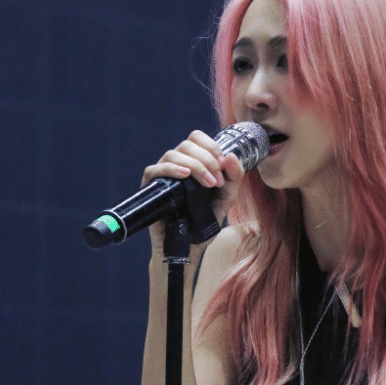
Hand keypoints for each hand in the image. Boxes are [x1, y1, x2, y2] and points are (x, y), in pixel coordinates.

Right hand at [141, 129, 245, 252]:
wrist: (191, 246)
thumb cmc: (205, 220)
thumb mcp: (226, 198)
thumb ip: (234, 178)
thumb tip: (231, 156)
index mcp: (194, 163)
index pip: (197, 138)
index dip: (210, 146)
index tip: (222, 165)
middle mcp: (177, 165)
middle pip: (187, 144)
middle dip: (206, 159)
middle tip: (216, 181)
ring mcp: (163, 176)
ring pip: (172, 154)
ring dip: (195, 165)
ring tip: (208, 184)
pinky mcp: (151, 188)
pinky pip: (154, 170)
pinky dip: (171, 169)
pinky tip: (184, 175)